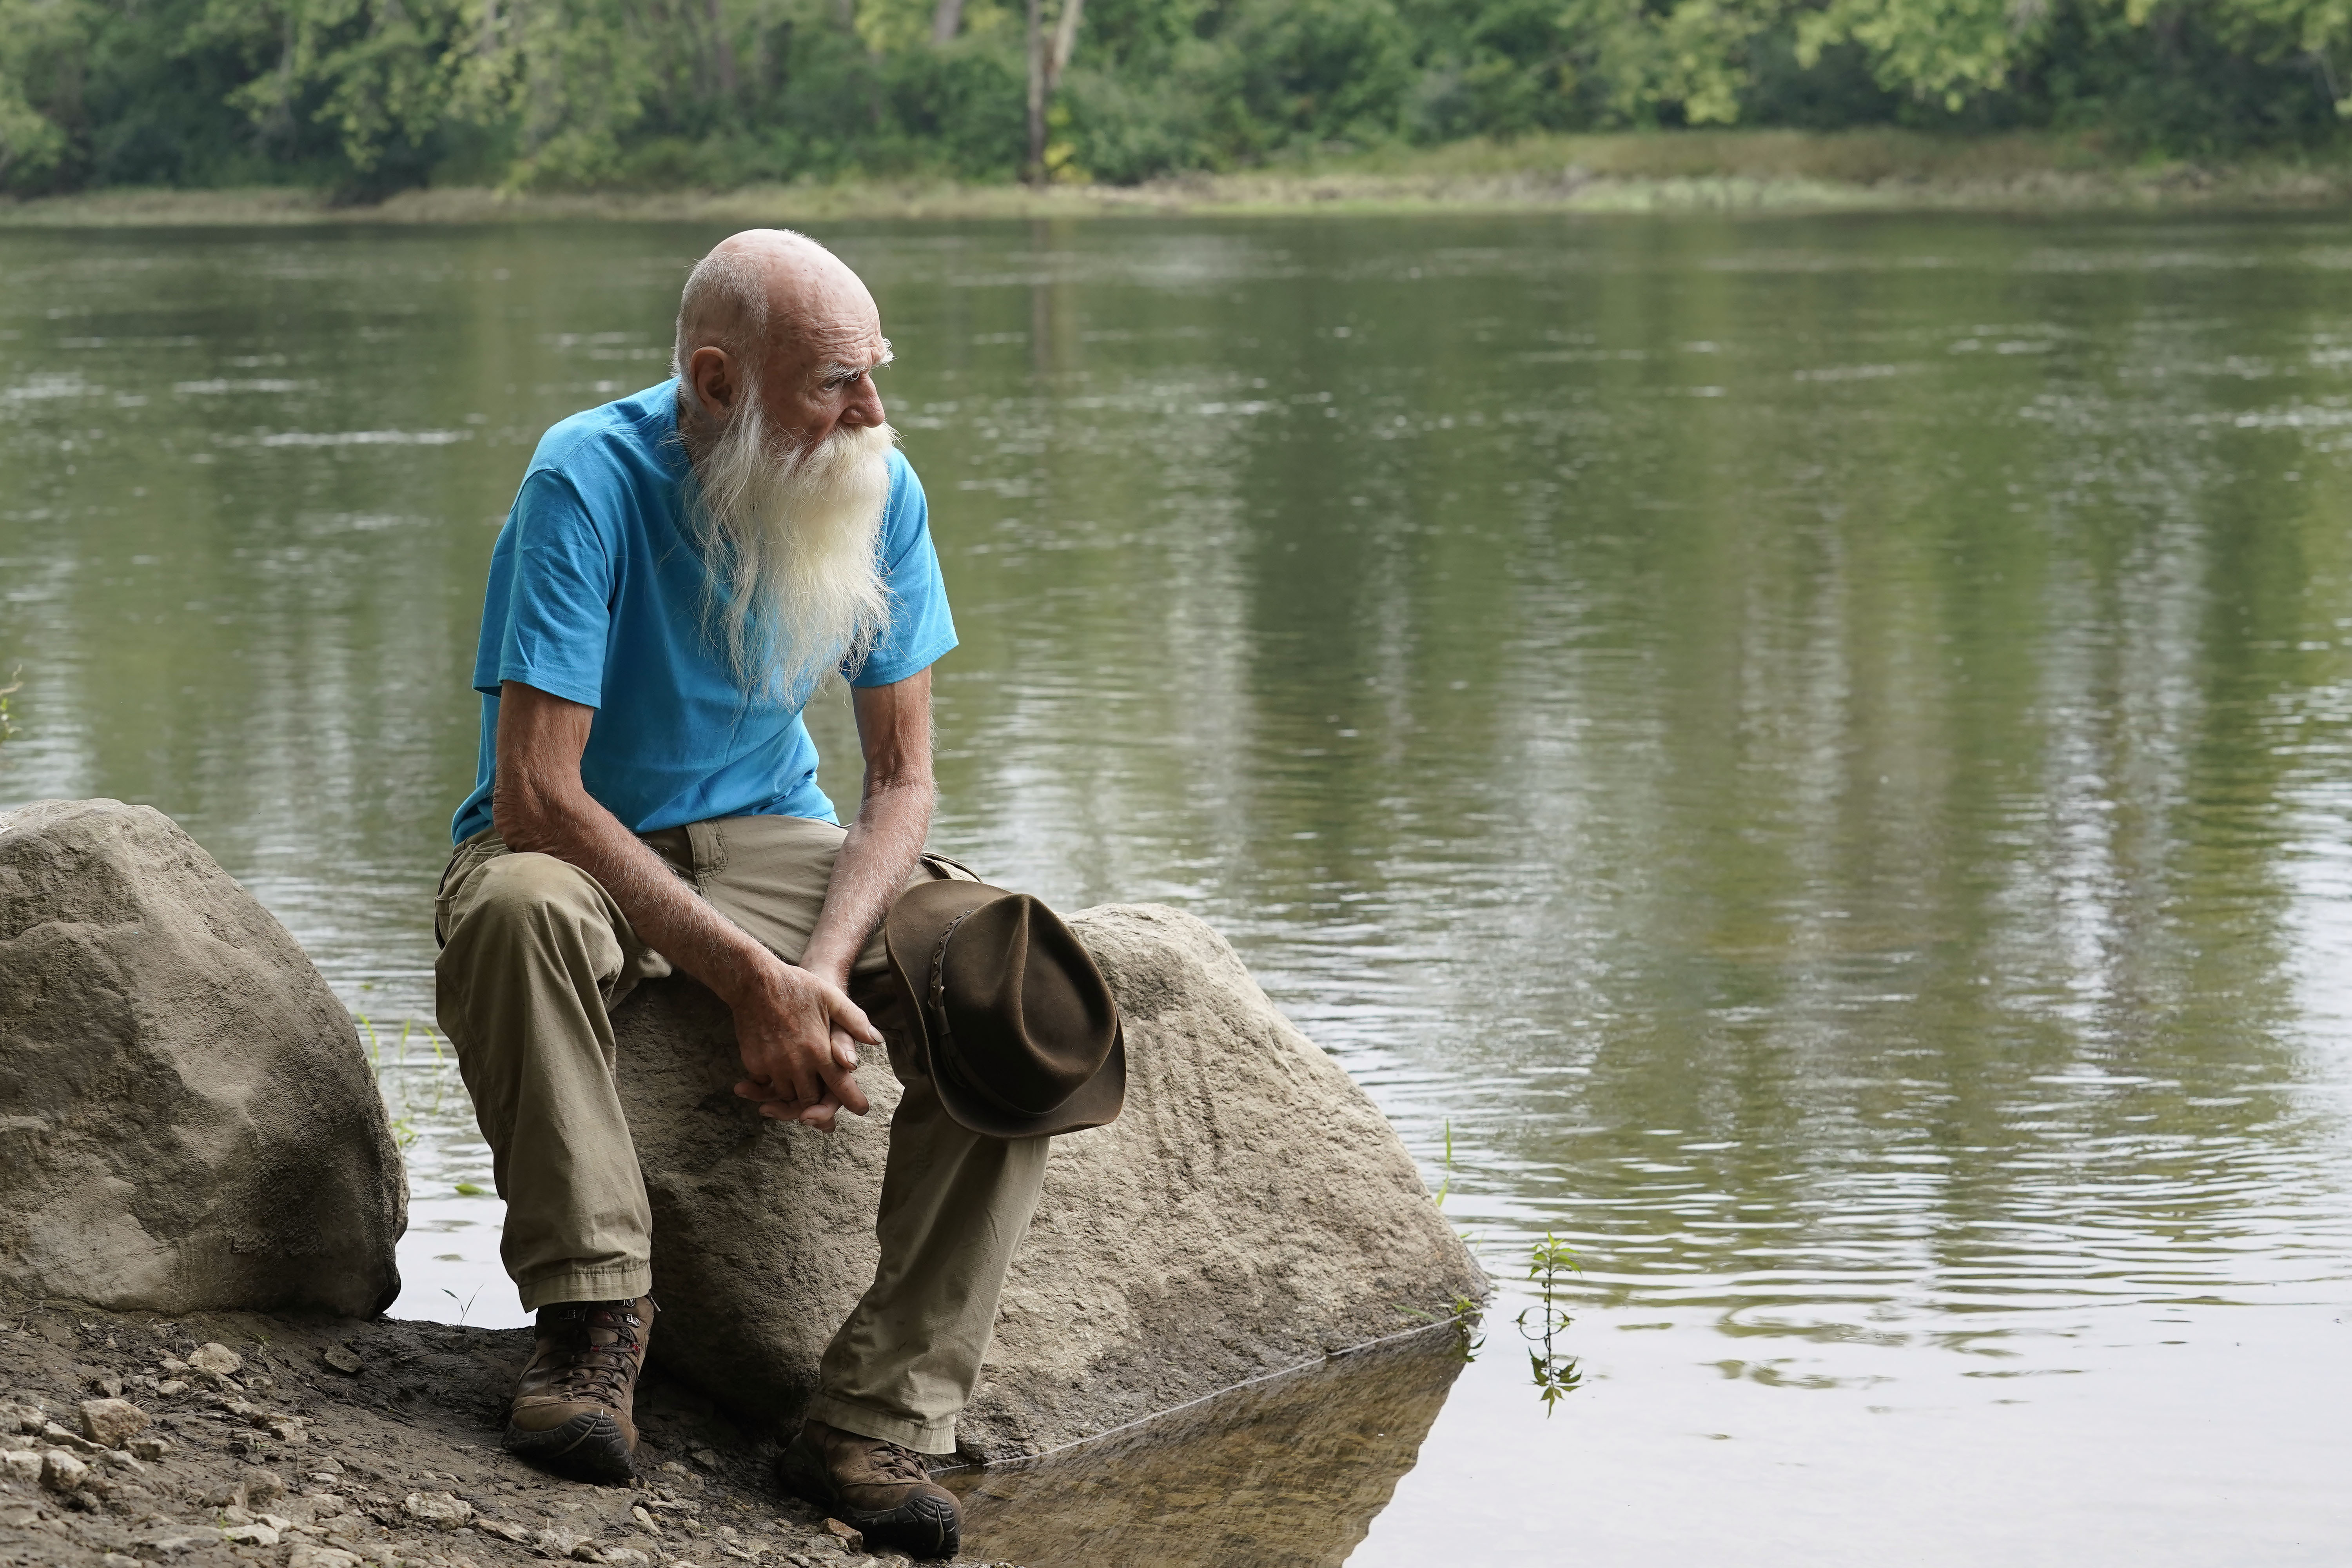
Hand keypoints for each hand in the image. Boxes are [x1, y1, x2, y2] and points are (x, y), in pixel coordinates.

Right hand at [726, 953, 879, 1131]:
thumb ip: (855, 1021)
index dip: (852, 1101)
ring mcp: (773, 1065)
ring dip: (794, 1100)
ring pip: (786, 1097)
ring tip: (800, 1104)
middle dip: (818, 1111)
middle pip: (810, 1100)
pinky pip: (765, 1086)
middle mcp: (797, 1063)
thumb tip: (877, 1040)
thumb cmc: (798, 987)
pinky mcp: (753, 1062)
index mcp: (819, 1050)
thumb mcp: (832, 998)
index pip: (840, 1085)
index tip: (861, 1110)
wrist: (755, 981)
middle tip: (825, 1120)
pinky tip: (774, 1087)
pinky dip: (770, 1088)